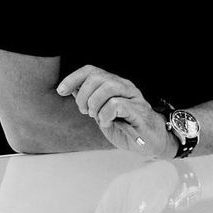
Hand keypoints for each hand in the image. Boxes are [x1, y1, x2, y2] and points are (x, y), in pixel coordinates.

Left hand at [56, 65, 173, 157]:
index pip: (91, 70)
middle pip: (97, 77)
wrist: (152, 142)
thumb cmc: (128, 128)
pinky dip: (106, 115)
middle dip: (83, 96)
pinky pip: (116, 104)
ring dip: (95, 104)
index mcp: (114, 84)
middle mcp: (124, 86)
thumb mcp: (102, 115)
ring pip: (107, 87)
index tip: (61, 91)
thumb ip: (90, 102)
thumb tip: (70, 89)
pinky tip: (107, 123)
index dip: (73, 78)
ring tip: (96, 117)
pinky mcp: (139, 111)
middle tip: (85, 112)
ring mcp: (133, 97)